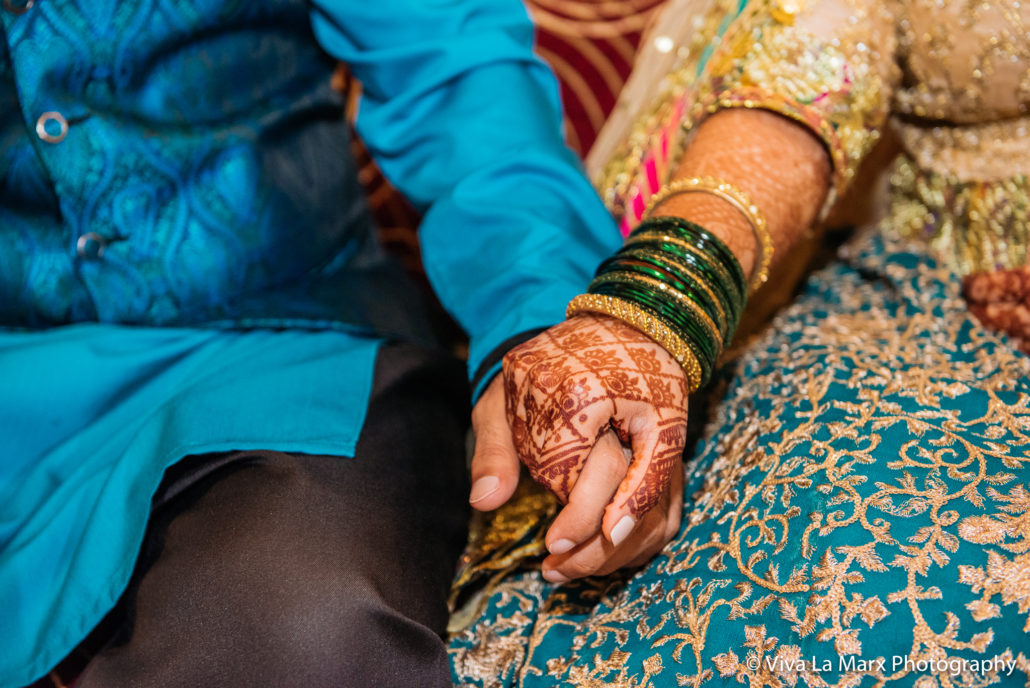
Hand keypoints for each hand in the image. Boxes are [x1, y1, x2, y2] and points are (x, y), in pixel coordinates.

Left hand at [468, 379, 684, 581]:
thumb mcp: (502, 401)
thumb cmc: (537, 370)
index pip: (605, 470)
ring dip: (617, 554)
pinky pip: (670, 511)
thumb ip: (494, 450)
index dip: (582, 516)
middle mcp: (644, 423)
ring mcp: (663, 443)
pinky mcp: (670, 459)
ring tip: (569, 568)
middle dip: (599, 547)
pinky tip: (604, 558)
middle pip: (637, 499)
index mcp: (602, 400)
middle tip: (555, 567)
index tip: (552, 545)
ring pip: (658, 513)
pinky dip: (641, 544)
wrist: (593, 338)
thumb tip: (483, 501)